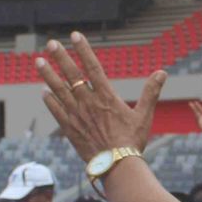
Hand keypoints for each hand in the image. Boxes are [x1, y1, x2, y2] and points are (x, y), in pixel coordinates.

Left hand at [37, 33, 162, 164]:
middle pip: (71, 75)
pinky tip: (43, 92)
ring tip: (39, 61)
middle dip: (61, 57)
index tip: (75, 36)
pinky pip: (56, 111)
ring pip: (59, 90)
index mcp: (106, 97)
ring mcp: (77, 115)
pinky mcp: (70, 129)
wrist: (116, 166)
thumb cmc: (132, 141)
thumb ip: (151, 92)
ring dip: (48, 75)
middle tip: (50, 43)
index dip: (84, 50)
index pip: (93, 67)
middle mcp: (88, 103)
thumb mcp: (144, 115)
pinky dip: (49, 100)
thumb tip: (162, 72)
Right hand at [190, 101, 201, 135]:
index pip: (201, 109)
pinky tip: (195, 113)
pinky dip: (196, 117)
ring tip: (192, 106)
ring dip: (194, 111)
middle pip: (197, 111)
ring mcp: (201, 121)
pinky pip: (197, 120)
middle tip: (190, 103)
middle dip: (193, 107)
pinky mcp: (200, 125)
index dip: (198, 106)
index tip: (195, 102)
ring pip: (196, 115)